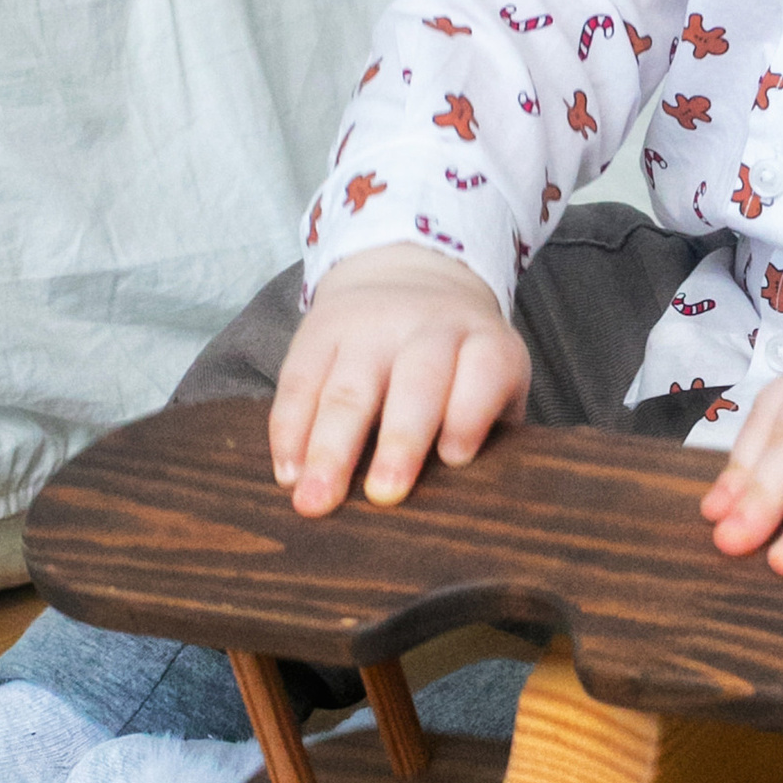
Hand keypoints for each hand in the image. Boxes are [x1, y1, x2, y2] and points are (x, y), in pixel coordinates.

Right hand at [270, 244, 529, 516]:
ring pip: (348, 387)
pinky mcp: (319, 331)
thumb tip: (470, 503)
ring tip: (314, 501)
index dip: (471, 412)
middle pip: (416, 382)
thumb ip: (492, 434)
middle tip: (384, 495)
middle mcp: (429, 327)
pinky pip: (299, 381)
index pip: (485, 371)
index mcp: (484, 343)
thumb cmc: (461, 366)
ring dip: (328, 449)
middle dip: (399, 441)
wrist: (412, 279)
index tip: (455, 458)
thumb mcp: (495, 384)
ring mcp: (370, 325)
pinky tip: (288, 474)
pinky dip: (289, 432)